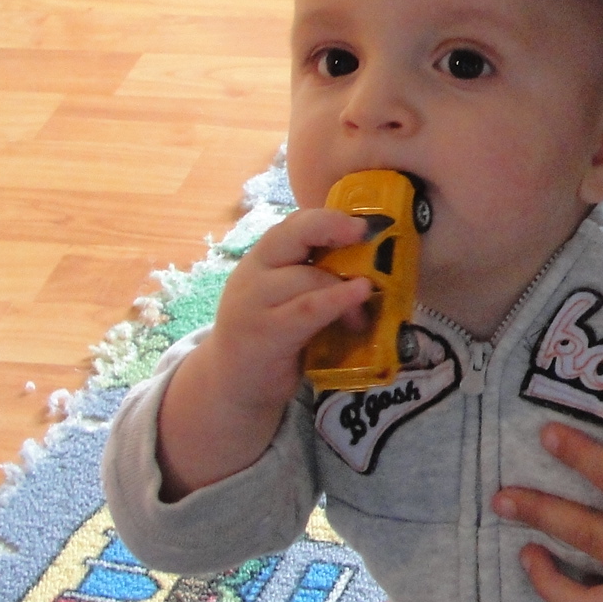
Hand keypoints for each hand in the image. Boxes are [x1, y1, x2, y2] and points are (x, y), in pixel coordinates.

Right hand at [207, 206, 377, 403]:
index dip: (327, 217)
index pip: (292, 225)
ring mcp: (254, 303)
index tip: (362, 221)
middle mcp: (253, 273)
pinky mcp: (265, 333)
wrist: (232, 385)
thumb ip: (313, 276)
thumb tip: (370, 262)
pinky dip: (338, 300)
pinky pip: (307, 309)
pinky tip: (358, 297)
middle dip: (331, 227)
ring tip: (367, 300)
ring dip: (345, 286)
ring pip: (306, 276)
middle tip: (366, 233)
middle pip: (292, 236)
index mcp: (262, 259)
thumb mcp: (286, 298)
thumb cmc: (272, 336)